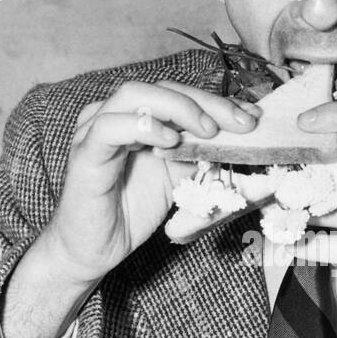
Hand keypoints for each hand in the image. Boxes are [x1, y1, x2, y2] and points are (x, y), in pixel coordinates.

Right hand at [0, 81, 257, 337]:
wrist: (93, 249)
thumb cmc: (130, 211)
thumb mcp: (177, 178)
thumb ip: (199, 154)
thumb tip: (238, 139)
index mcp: (136, 116)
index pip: (179, 94)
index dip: (217, 102)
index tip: (251, 117)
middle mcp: (115, 114)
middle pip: (162, 88)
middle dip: (206, 102)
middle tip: (239, 122)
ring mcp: (95, 129)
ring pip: (135, 95)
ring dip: (177, 107)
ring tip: (207, 130)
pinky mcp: (85, 152)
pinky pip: (110, 127)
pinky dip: (141, 126)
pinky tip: (169, 140)